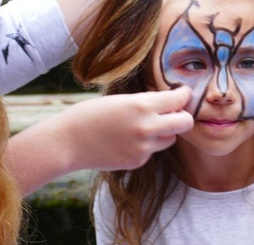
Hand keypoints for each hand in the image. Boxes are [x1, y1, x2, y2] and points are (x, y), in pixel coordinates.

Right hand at [5, 87, 193, 194]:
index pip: (178, 99)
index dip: (184, 94)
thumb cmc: (90, 114)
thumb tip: (169, 102)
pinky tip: (127, 139)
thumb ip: (146, 102)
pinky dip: (147, 144)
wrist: (68, 142)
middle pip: (185, 123)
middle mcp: (147, 127)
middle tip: (175, 111)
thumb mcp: (120, 99)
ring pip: (171, 138)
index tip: (183, 92)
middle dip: (183, 115)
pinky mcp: (138, 161)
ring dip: (165, 131)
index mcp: (142, 106)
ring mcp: (143, 147)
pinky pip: (153, 150)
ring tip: (144, 125)